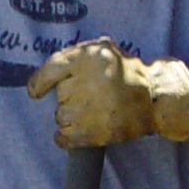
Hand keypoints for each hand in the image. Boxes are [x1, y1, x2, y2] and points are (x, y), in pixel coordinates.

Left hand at [26, 38, 188, 147]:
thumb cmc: (122, 71)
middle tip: (89, 96)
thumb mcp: (100, 50)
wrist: (153, 96)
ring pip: (61, 116)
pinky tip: (72, 132)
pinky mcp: (98, 132)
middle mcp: (91, 81)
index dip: (40, 83)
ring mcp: (94, 109)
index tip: (35, 92)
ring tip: (90, 111)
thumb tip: (37, 83)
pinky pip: (65, 138)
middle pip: (59, 96)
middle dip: (69, 97)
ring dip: (70, 117)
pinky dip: (64, 138)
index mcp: (90, 57)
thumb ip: (72, 58)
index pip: (52, 69)